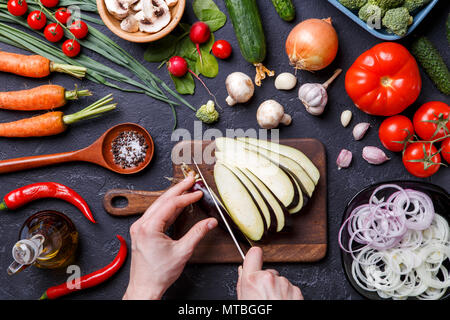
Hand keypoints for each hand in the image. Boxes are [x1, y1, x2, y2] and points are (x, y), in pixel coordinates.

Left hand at [123, 173, 217, 299]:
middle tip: (191, 180)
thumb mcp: (182, 252)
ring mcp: (139, 227)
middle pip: (162, 200)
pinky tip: (177, 204)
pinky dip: (168, 207)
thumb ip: (198, 233)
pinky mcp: (141, 231)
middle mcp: (141, 225)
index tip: (197, 192)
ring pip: (158, 205)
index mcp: (148, 228)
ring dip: (173, 196)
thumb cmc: (158, 274)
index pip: (170, 205)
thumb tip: (210, 222)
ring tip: (186, 188)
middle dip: (178, 189)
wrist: (145, 287)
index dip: (186, 197)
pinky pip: (156, 213)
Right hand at [237, 247, 303, 299]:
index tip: (253, 259)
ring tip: (272, 304)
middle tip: (262, 296)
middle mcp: (270, 278)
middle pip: (267, 271)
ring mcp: (285, 284)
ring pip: (279, 280)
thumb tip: (243, 271)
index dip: (253, 257)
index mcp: (253, 280)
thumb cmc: (258, 316)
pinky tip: (281, 305)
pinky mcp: (296, 291)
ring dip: (277, 289)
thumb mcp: (243, 301)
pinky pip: (289, 288)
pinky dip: (287, 295)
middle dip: (265, 281)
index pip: (254, 254)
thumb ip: (243, 284)